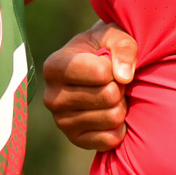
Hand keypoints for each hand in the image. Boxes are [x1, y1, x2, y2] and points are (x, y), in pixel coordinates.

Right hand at [42, 22, 135, 150]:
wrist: (99, 70)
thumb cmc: (105, 48)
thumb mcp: (113, 34)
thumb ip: (123, 45)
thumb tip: (124, 77)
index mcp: (54, 67)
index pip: (100, 72)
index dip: (115, 66)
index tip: (109, 62)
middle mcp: (52, 97)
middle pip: (108, 96)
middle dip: (120, 87)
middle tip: (114, 81)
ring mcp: (62, 121)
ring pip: (112, 117)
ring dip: (121, 105)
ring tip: (111, 95)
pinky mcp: (76, 140)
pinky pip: (111, 139)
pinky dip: (119, 127)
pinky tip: (110, 112)